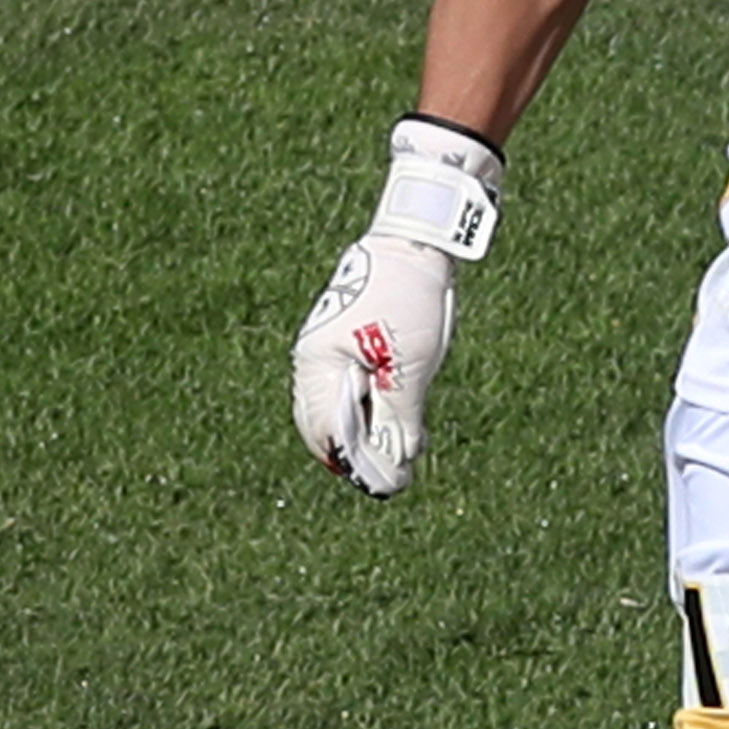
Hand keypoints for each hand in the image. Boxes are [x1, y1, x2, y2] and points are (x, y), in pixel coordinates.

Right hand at [290, 117, 503, 496]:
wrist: (415, 245)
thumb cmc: (409, 300)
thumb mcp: (410, 367)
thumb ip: (398, 417)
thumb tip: (396, 461)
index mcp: (317, 365)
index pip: (325, 434)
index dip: (357, 465)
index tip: (392, 483)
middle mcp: (312, 363)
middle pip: (326, 428)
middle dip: (361, 454)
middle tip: (400, 472)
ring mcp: (327, 354)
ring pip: (340, 413)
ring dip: (370, 436)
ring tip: (407, 448)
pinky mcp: (346, 348)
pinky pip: (351, 393)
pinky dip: (374, 414)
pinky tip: (404, 423)